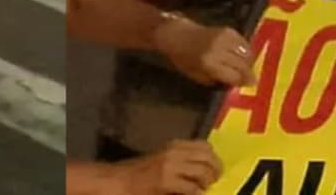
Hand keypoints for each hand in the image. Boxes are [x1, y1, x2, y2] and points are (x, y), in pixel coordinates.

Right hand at [106, 141, 222, 194]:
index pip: (206, 146)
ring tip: (202, 190)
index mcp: (175, 146)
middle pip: (208, 158)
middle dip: (215, 172)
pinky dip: (196, 193)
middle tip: (212, 183)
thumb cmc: (142, 174)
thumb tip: (206, 170)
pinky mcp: (165, 181)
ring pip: (203, 171)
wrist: (120, 181)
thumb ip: (183, 161)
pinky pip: (191, 187)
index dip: (214, 160)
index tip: (215, 172)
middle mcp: (174, 152)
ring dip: (207, 184)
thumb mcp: (165, 161)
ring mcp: (170, 165)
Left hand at [153, 15, 254, 86]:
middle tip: (252, 80)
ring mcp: (224, 38)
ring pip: (245, 52)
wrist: (178, 35)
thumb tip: (234, 83)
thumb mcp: (197, 75)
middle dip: (249, 73)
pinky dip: (246, 49)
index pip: (234, 75)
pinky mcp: (227, 29)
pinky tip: (244, 56)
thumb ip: (216, 80)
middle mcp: (219, 50)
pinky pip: (243, 41)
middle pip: (242, 64)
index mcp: (210, 63)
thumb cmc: (184, 58)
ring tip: (248, 68)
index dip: (242, 82)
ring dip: (249, 61)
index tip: (248, 86)